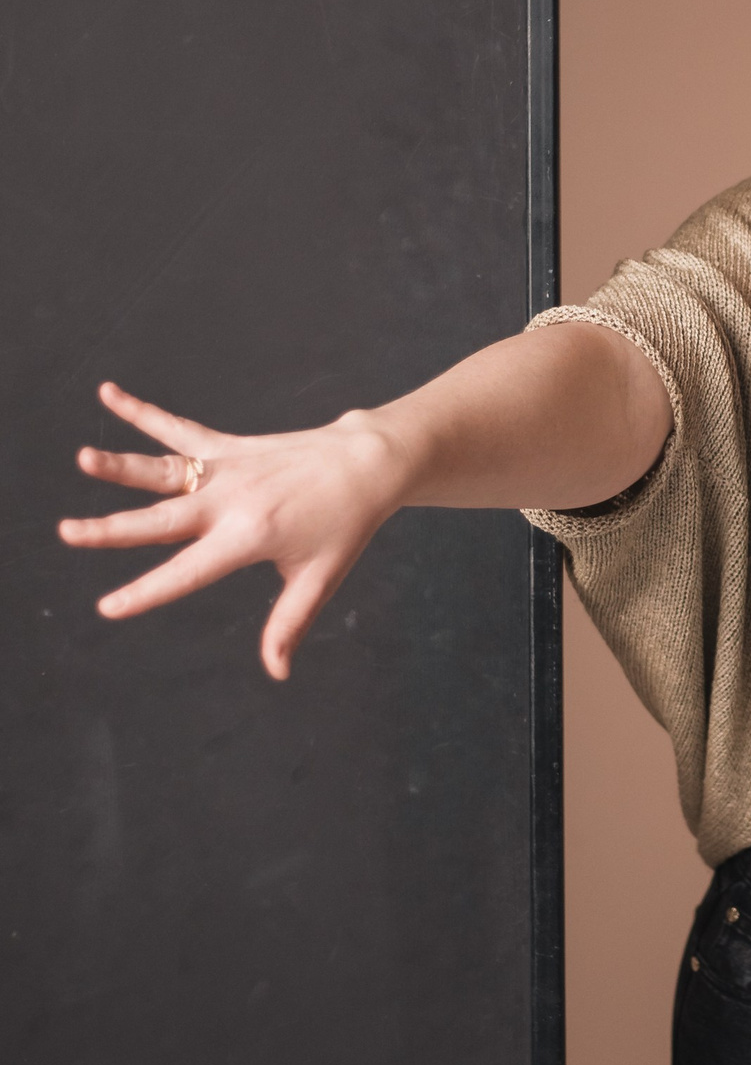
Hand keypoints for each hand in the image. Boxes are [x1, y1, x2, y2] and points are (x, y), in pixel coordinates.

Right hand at [58, 380, 404, 680]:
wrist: (367, 463)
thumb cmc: (346, 526)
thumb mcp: (320, 578)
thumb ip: (290, 624)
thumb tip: (277, 672)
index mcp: (249, 537)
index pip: (188, 572)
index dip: (147, 592)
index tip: (108, 606)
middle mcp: (231, 501)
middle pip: (161, 520)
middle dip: (112, 529)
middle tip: (67, 532)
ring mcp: (228, 469)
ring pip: (164, 469)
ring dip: (121, 465)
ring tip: (83, 458)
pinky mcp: (230, 446)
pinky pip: (180, 430)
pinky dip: (143, 412)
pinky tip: (109, 393)